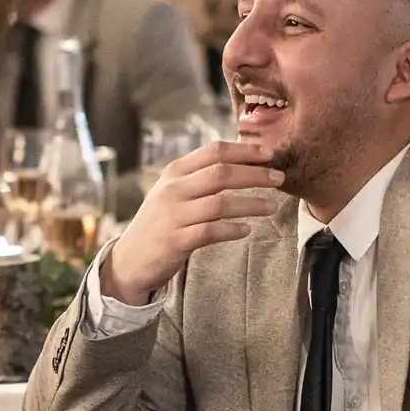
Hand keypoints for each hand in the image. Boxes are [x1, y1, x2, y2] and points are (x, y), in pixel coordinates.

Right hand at [103, 140, 282, 304]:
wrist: (130, 259)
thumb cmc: (160, 223)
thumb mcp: (173, 192)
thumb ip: (199, 176)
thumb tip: (240, 161)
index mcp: (174, 172)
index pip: (214, 151)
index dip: (244, 151)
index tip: (269, 153)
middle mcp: (173, 189)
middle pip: (221, 173)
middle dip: (255, 174)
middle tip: (279, 178)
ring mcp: (173, 215)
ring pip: (220, 203)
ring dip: (251, 204)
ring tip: (272, 206)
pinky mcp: (176, 241)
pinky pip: (211, 231)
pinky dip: (232, 229)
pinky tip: (247, 230)